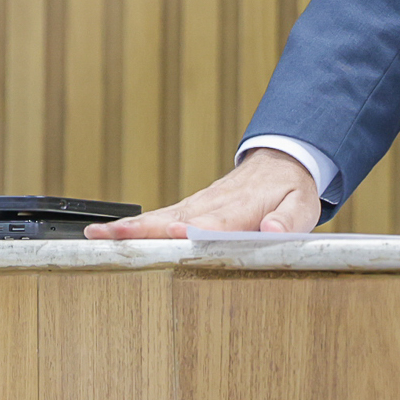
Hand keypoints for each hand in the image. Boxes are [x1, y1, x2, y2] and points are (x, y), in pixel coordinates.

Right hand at [83, 147, 320, 238]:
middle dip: (145, 230)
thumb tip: (273, 229)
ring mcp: (197, 204)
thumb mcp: (303, 205)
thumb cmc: (291, 190)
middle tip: (113, 238)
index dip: (195, 230)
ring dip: (128, 227)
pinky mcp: (187, 207)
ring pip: (158, 216)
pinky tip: (103, 235)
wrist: (282, 161)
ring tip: (95, 237)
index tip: (176, 233)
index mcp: (242, 206)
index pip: (216, 221)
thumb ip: (290, 219)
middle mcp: (213, 203)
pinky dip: (130, 225)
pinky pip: (156, 216)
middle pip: (175, 219)